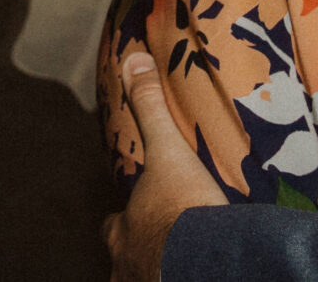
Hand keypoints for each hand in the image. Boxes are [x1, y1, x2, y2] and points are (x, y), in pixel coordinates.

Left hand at [102, 52, 225, 281]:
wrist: (205, 265)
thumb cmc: (183, 211)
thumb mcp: (169, 152)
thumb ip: (151, 108)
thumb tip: (133, 58)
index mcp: (123, 230)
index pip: (112, 226)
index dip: (124, 220)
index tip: (143, 216)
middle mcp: (126, 264)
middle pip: (125, 259)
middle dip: (141, 252)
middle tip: (165, 246)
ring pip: (142, 279)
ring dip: (157, 271)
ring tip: (181, 265)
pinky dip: (178, 280)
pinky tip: (196, 274)